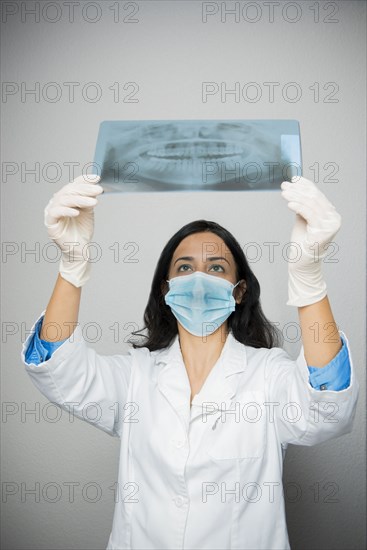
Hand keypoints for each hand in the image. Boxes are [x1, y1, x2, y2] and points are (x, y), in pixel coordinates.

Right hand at [44, 174, 103, 287]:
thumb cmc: (82, 230)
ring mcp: (52, 211)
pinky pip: (56, 213)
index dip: (84, 180)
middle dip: (85, 189)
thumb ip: (88, 198)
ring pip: (64, 200)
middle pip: (69, 191)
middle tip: (98, 190)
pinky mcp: (50, 222)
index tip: (97, 178)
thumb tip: (95, 185)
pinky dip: (67, 211)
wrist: (80, 249)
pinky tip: (77, 212)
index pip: (74, 184)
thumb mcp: (88, 210)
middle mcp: (57, 202)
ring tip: (94, 202)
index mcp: (65, 197)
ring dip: (80, 199)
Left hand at [280, 175, 341, 306]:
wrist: (302, 263)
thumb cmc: (302, 243)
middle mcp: (334, 218)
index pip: (318, 195)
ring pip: (311, 205)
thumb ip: (303, 206)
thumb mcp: (302, 220)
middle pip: (314, 198)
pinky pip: (310, 215)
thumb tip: (296, 189)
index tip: (293, 179)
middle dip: (298, 190)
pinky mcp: (324, 232)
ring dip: (296, 197)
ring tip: (284, 193)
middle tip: (285, 185)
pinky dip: (299, 207)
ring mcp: (330, 225)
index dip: (305, 186)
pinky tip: (289, 203)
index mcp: (330, 214)